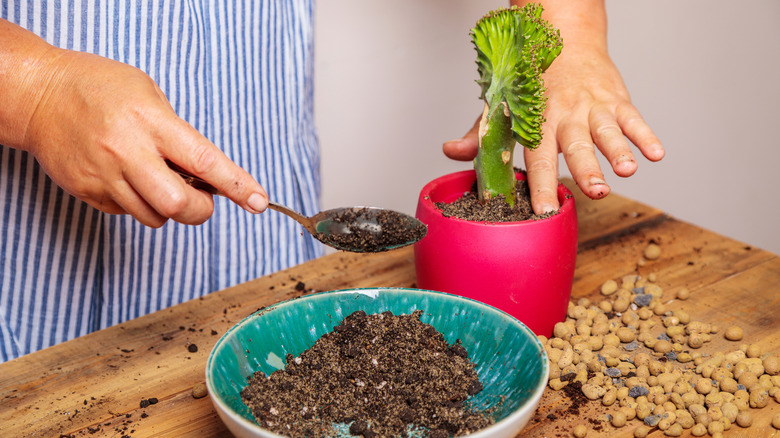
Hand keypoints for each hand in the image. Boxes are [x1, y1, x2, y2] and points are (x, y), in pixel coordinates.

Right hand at [21, 48, 267, 226]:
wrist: (39, 95)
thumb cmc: (100, 88)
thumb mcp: (150, 94)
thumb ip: (179, 134)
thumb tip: (210, 174)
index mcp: (151, 122)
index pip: (205, 162)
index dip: (238, 186)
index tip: (259, 201)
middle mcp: (128, 152)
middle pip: (179, 205)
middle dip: (200, 210)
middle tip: (201, 199)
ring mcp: (104, 175)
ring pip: (155, 218)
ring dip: (169, 209)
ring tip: (158, 179)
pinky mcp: (87, 192)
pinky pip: (128, 213)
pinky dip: (140, 204)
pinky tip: (129, 178)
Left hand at [443, 45, 663, 213]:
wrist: (563, 39)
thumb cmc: (531, 81)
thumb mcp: (503, 105)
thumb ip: (481, 133)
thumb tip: (450, 151)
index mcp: (536, 120)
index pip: (536, 157)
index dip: (539, 184)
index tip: (543, 210)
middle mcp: (565, 114)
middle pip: (575, 145)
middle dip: (585, 169)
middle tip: (594, 191)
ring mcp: (592, 106)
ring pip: (606, 131)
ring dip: (618, 151)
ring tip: (627, 170)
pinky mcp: (616, 99)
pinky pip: (633, 118)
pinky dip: (645, 135)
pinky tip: (656, 153)